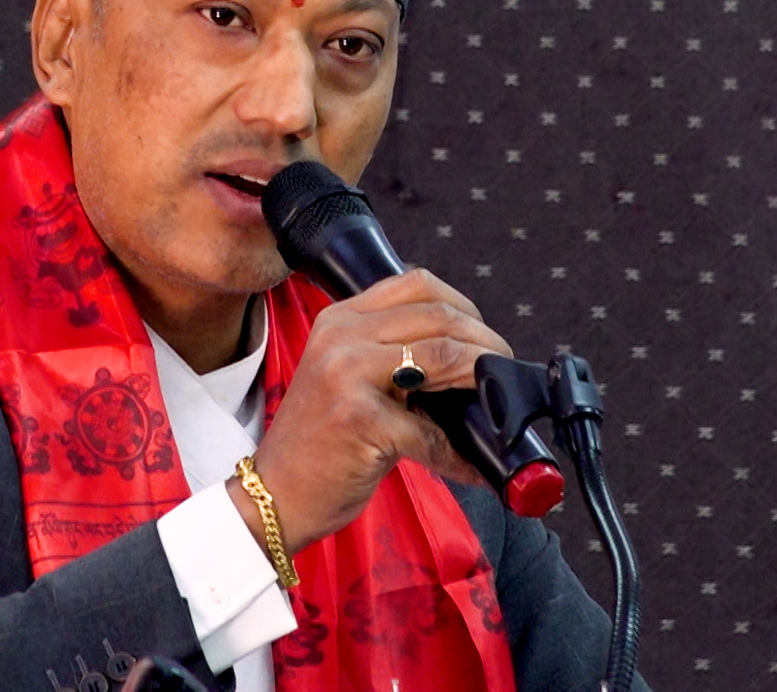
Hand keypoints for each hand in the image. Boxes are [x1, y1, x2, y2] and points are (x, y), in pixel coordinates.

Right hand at [228, 268, 512, 553]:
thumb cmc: (317, 441)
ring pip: (444, 355)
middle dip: (484, 342)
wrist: (275, 493)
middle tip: (501, 370)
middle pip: (438, 315)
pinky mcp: (361, 419)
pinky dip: (458, 452)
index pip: (417, 283)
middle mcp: (341, 336)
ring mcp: (347, 374)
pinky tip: (469, 466)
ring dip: (481, 379)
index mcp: (339, 319)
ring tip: (494, 403)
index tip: (482, 335)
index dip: (463, 306)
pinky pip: (431, 430)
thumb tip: (466, 358)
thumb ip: (392, 355)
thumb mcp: (344, 376)